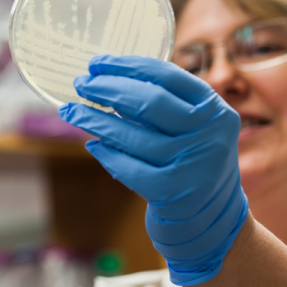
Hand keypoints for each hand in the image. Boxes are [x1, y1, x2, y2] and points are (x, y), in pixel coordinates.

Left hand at [58, 55, 248, 285]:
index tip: (98, 64)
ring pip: (132, 135)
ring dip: (95, 120)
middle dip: (107, 89)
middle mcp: (210, 135)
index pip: (167, 76)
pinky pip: (128, 167)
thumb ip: (165, 105)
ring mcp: (193, 166)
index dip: (128, 66)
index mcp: (216, 110)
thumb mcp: (193, 129)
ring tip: (71, 111)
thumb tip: (106, 77)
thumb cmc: (191, 164)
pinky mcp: (174, 194)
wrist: (214, 222)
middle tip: (80, 84)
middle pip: (149, 102)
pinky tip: (91, 145)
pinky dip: (106, 154)